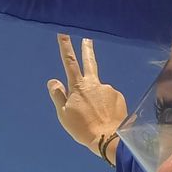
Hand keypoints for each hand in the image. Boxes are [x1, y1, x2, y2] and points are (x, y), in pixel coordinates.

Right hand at [47, 34, 129, 162]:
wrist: (108, 139)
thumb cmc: (82, 128)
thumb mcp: (63, 114)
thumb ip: (58, 95)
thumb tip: (52, 80)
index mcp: (78, 86)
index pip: (69, 62)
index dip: (65, 46)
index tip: (63, 32)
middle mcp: (94, 83)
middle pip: (89, 62)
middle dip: (87, 49)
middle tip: (88, 39)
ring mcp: (108, 89)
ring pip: (99, 89)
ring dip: (96, 97)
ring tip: (95, 116)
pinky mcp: (119, 96)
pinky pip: (109, 98)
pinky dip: (106, 105)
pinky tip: (105, 116)